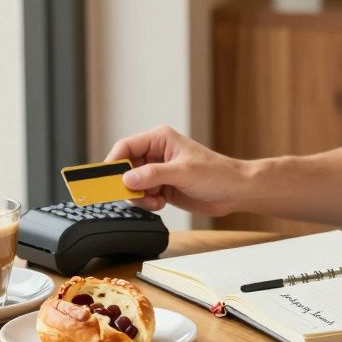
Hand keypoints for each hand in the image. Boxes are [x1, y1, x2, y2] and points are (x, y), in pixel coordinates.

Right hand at [105, 125, 253, 215]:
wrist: (235, 192)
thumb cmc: (217, 174)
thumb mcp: (183, 173)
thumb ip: (153, 175)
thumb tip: (128, 178)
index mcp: (159, 139)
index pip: (125, 147)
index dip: (113, 163)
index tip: (106, 179)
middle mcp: (156, 153)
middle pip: (125, 168)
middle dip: (129, 184)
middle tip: (136, 195)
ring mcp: (159, 171)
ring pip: (132, 184)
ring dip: (140, 196)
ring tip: (156, 200)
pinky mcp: (163, 186)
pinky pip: (143, 195)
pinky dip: (147, 202)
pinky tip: (162, 203)